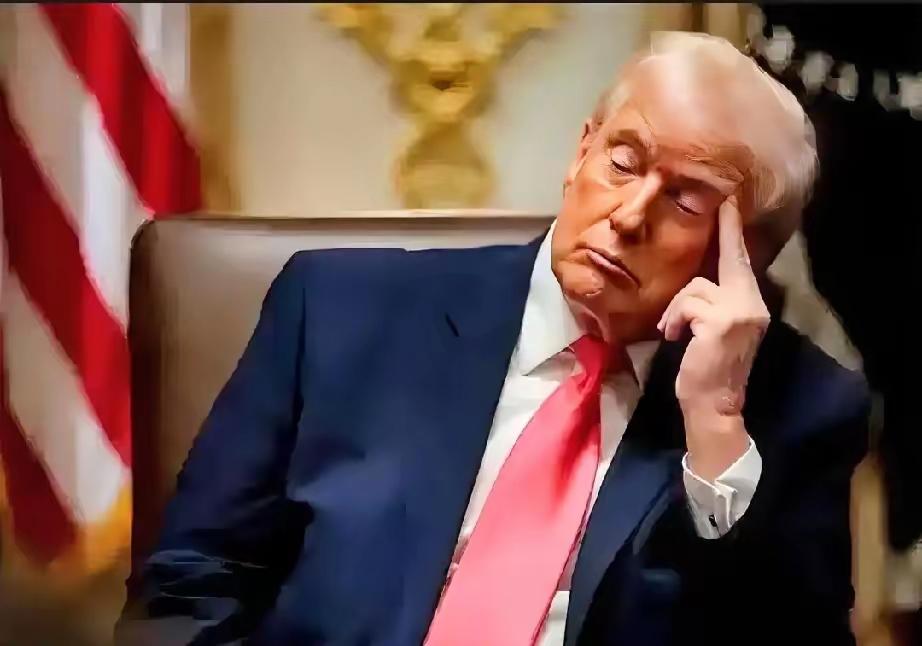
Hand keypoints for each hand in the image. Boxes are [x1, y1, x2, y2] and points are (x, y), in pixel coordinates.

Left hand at [657, 195, 768, 480]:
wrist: (713, 406)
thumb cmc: (707, 369)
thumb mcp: (713, 330)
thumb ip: (713, 303)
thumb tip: (695, 283)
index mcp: (751, 304)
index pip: (741, 261)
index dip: (734, 232)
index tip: (729, 202)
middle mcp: (753, 303)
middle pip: (722, 264)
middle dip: (719, 241)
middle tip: (721, 205)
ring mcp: (739, 311)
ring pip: (695, 287)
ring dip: (677, 309)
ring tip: (673, 331)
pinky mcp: (721, 321)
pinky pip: (687, 303)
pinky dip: (675, 319)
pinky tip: (674, 337)